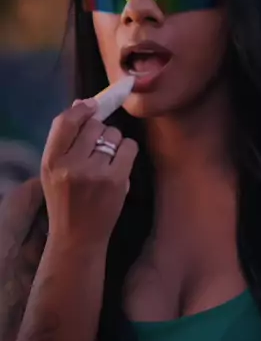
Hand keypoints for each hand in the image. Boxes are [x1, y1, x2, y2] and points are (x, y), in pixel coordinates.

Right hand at [40, 100, 138, 249]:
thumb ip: (65, 139)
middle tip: (98, 147)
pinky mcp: (116, 180)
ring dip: (114, 142)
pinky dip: (128, 151)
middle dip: (100, 130)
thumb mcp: (54, 171)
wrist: (78, 237)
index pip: (66, 121)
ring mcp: (94, 172)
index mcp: (51, 161)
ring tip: (108, 159)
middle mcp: (71, 165)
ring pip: (113, 134)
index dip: (82, 108)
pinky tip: (121, 163)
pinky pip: (129, 147)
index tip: (91, 106)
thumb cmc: (66, 201)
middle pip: (94, 125)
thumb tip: (82, 103)